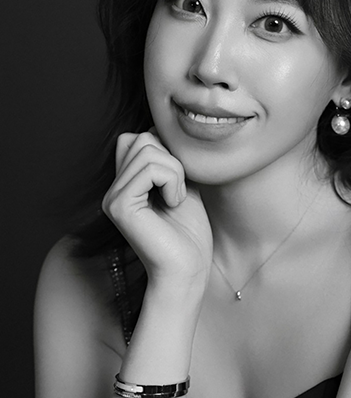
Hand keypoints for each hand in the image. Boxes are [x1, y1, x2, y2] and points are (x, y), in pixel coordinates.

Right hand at [102, 132, 211, 291]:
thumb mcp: (182, 186)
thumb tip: (160, 127)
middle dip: (172, 159)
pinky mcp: (119, 206)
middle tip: (178, 190)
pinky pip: (148, 168)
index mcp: (126, 185)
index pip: (137, 138)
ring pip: (147, 150)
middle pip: (141, 138)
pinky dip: (171, 181)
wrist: (188, 269)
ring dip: (175, 172)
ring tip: (175, 199)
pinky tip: (172, 204)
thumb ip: (168, 160)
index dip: (166, 150)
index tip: (179, 181)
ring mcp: (113, 198)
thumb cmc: (190, 234)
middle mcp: (114, 189)